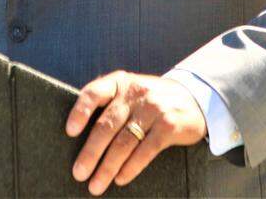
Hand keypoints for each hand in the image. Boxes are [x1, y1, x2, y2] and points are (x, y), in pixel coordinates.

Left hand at [65, 70, 206, 194]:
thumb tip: (79, 136)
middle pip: (107, 125)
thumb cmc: (152, 100)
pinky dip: (130, 167)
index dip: (80, 111)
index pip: (94, 92)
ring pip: (124, 142)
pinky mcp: (168, 126)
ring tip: (96, 184)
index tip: (69, 132)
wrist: (196, 98)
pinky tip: (120, 178)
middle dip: (91, 153)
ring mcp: (153, 109)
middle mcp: (136, 93)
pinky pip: (145, 151)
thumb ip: (110, 103)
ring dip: (107, 167)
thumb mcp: (132, 91)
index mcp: (121, 82)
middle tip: (79, 173)